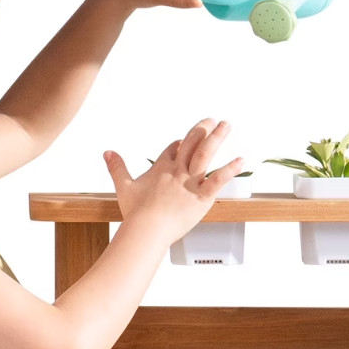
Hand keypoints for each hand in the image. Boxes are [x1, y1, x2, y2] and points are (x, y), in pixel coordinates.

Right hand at [104, 120, 243, 235]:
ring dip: (217, 137)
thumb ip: (117, 167)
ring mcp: (190, 182)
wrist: (147, 229)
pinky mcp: (202, 197)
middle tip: (212, 120)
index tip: (186, 140)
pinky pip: (219, 179)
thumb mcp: (124, 186)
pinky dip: (231, 169)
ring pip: (205, 154)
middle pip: (191, 144)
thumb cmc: (136, 212)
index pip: (174, 149)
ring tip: (226, 124)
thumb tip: (107, 151)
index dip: (181, 144)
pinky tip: (242, 159)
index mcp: (161, 168)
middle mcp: (177, 171)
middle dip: (202, 130)